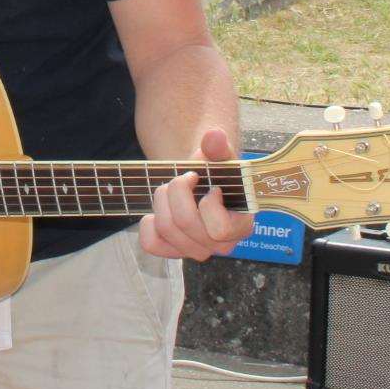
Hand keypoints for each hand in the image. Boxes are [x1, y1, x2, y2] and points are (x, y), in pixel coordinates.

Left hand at [140, 127, 254, 261]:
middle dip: (177, 190)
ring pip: (166, 229)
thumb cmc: (215, 173)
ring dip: (162, 199)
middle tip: (184, 177)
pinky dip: (149, 222)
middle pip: (185, 223)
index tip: (211, 186)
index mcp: (240, 227)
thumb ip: (219, 147)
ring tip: (171, 187)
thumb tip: (214, 136)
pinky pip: (150, 243)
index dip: (208, 203)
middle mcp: (220, 246)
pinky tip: (161, 209)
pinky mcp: (173, 252)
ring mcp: (196, 251)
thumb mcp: (219, 158)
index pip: (219, 228)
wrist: (201, 184)